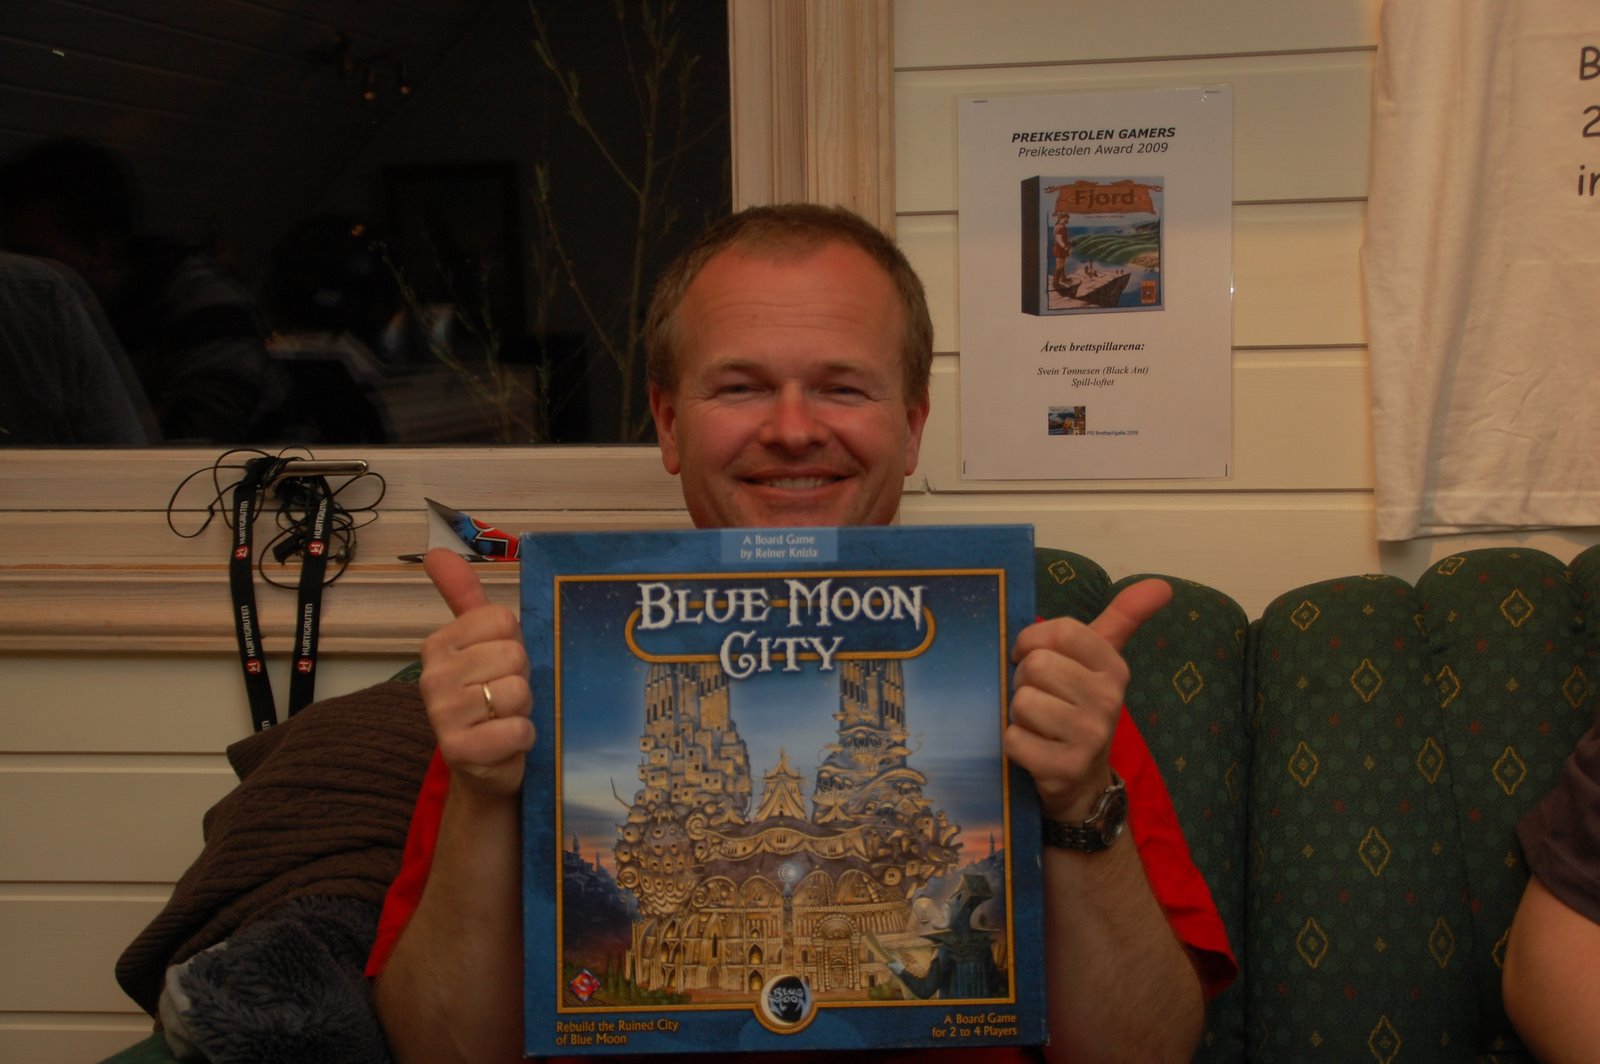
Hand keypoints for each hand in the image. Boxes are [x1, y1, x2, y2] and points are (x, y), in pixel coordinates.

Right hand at [417, 547, 534, 796]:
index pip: (502, 620)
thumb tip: (435, 551)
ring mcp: (442, 715)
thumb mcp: (480, 641)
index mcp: (438, 644)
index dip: (515, 644)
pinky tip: (506, 742)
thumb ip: (462, 594)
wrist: (485, 764)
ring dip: (523, 708)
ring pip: (517, 691)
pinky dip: (523, 737)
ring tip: (504, 717)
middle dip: (521, 677)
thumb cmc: (490, 695)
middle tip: (504, 695)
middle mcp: (432, 677)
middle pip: (513, 655)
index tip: (501, 664)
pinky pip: (517, 729)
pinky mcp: (459, 751)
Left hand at [1004, 578, 1171, 820]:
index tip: (1031, 655)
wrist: (1081, 780)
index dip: (1031, 641)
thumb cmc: (1078, 708)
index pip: (1060, 630)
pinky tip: (1033, 749)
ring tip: (1036, 724)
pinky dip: (1013, 744)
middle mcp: (1109, 699)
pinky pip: (1014, 740)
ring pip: (1022, 701)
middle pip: (1036, 665)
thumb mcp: (1099, 662)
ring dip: (1017, 714)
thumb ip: (1123, 618)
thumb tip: (1162, 584)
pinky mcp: (1066, 768)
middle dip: (1022, 680)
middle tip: (1037, 696)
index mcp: (1114, 667)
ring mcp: (1090, 736)